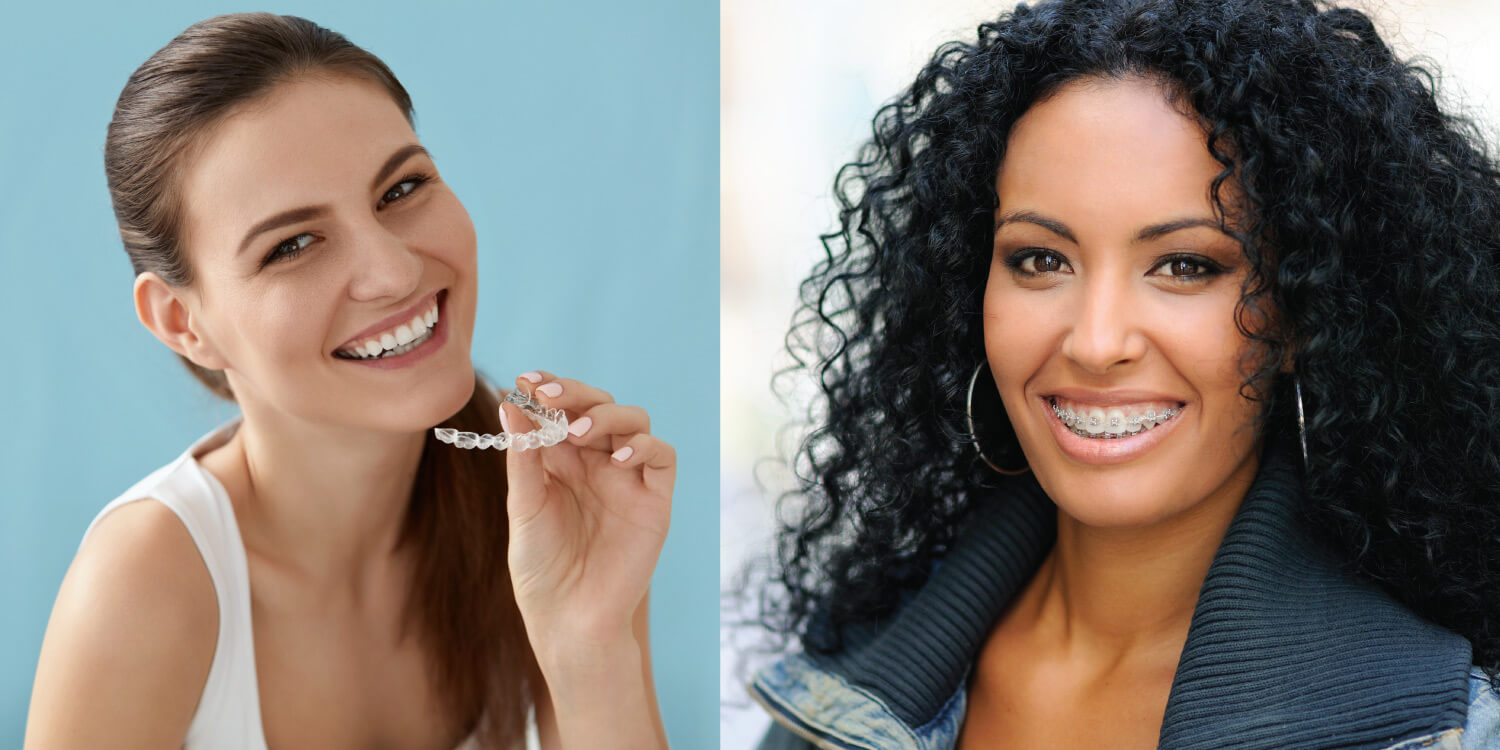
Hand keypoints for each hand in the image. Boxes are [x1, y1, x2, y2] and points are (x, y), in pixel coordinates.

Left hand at [501, 371, 674, 656]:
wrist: (568, 619)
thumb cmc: (540, 569)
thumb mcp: (524, 508)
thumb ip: (523, 458)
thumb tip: (511, 404)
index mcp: (562, 461)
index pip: (562, 410)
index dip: (549, 389)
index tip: (527, 379)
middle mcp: (597, 463)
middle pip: (599, 406)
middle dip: (576, 394)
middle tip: (550, 395)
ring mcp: (628, 479)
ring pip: (634, 421)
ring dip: (607, 416)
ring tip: (577, 432)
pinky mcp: (654, 500)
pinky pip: (661, 457)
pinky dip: (643, 446)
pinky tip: (616, 458)